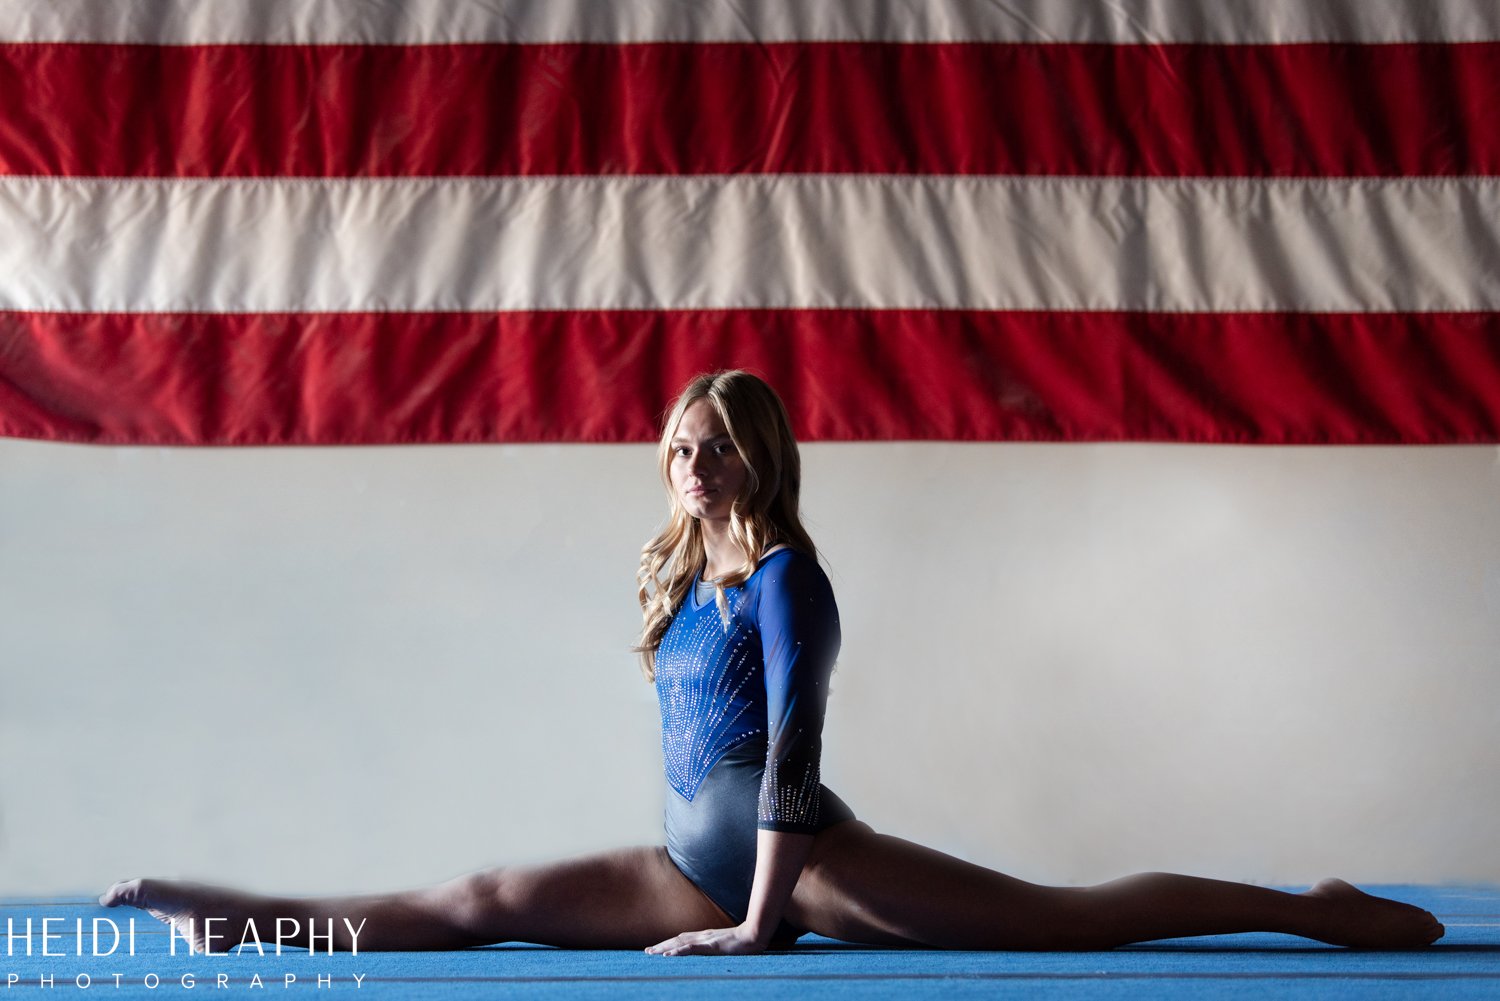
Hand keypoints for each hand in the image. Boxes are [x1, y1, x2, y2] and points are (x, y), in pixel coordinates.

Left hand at [645, 923, 767, 955]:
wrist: (754, 935)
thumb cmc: (744, 941)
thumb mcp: (726, 944)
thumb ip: (717, 946)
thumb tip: (710, 951)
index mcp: (705, 936)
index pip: (682, 939)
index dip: (669, 943)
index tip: (656, 949)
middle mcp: (702, 936)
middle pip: (677, 940)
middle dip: (661, 946)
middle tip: (647, 952)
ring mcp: (706, 940)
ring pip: (680, 943)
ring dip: (664, 948)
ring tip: (652, 953)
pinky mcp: (710, 946)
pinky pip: (691, 949)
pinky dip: (678, 951)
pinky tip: (669, 955)